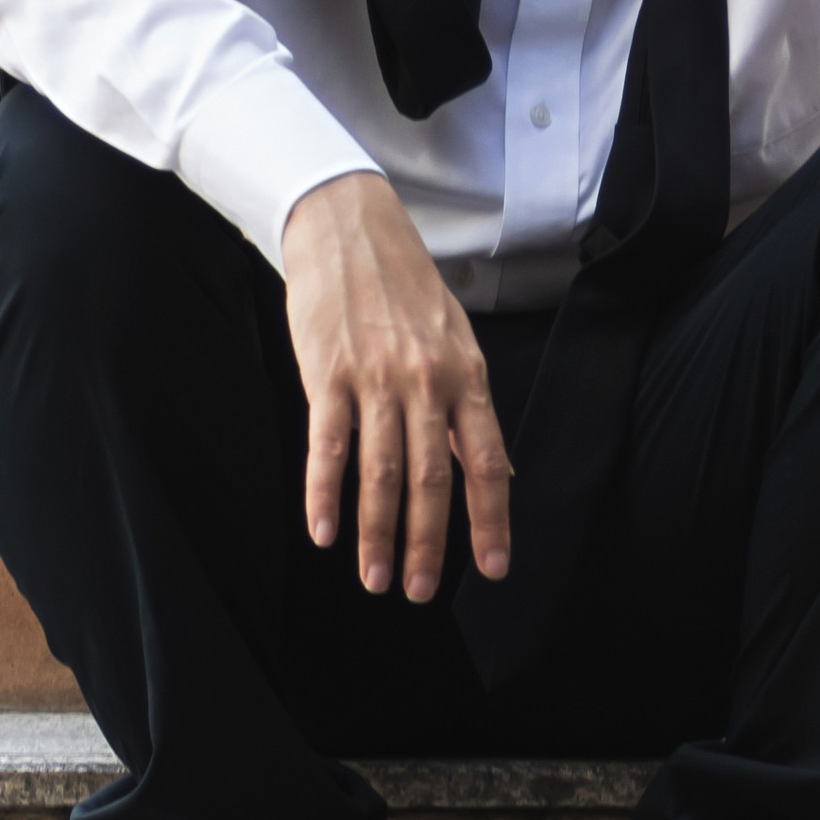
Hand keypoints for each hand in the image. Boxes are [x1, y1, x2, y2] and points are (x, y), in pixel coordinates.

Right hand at [281, 172, 512, 598]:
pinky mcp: (328, 374)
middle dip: (428, 544)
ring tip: (376, 579)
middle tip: (420, 592)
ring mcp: (376, 378)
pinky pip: (328, 445)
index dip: (491, 520)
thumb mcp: (455, 341)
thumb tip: (495, 470)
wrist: (348, 227)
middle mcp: (427, 381)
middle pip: (432, 479)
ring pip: (381, 472)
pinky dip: (325, 494)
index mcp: (466, 376)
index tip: (493, 569)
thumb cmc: (404, 287)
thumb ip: (469, 408)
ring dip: (378, 533)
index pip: (486, 462)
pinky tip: (324, 532)